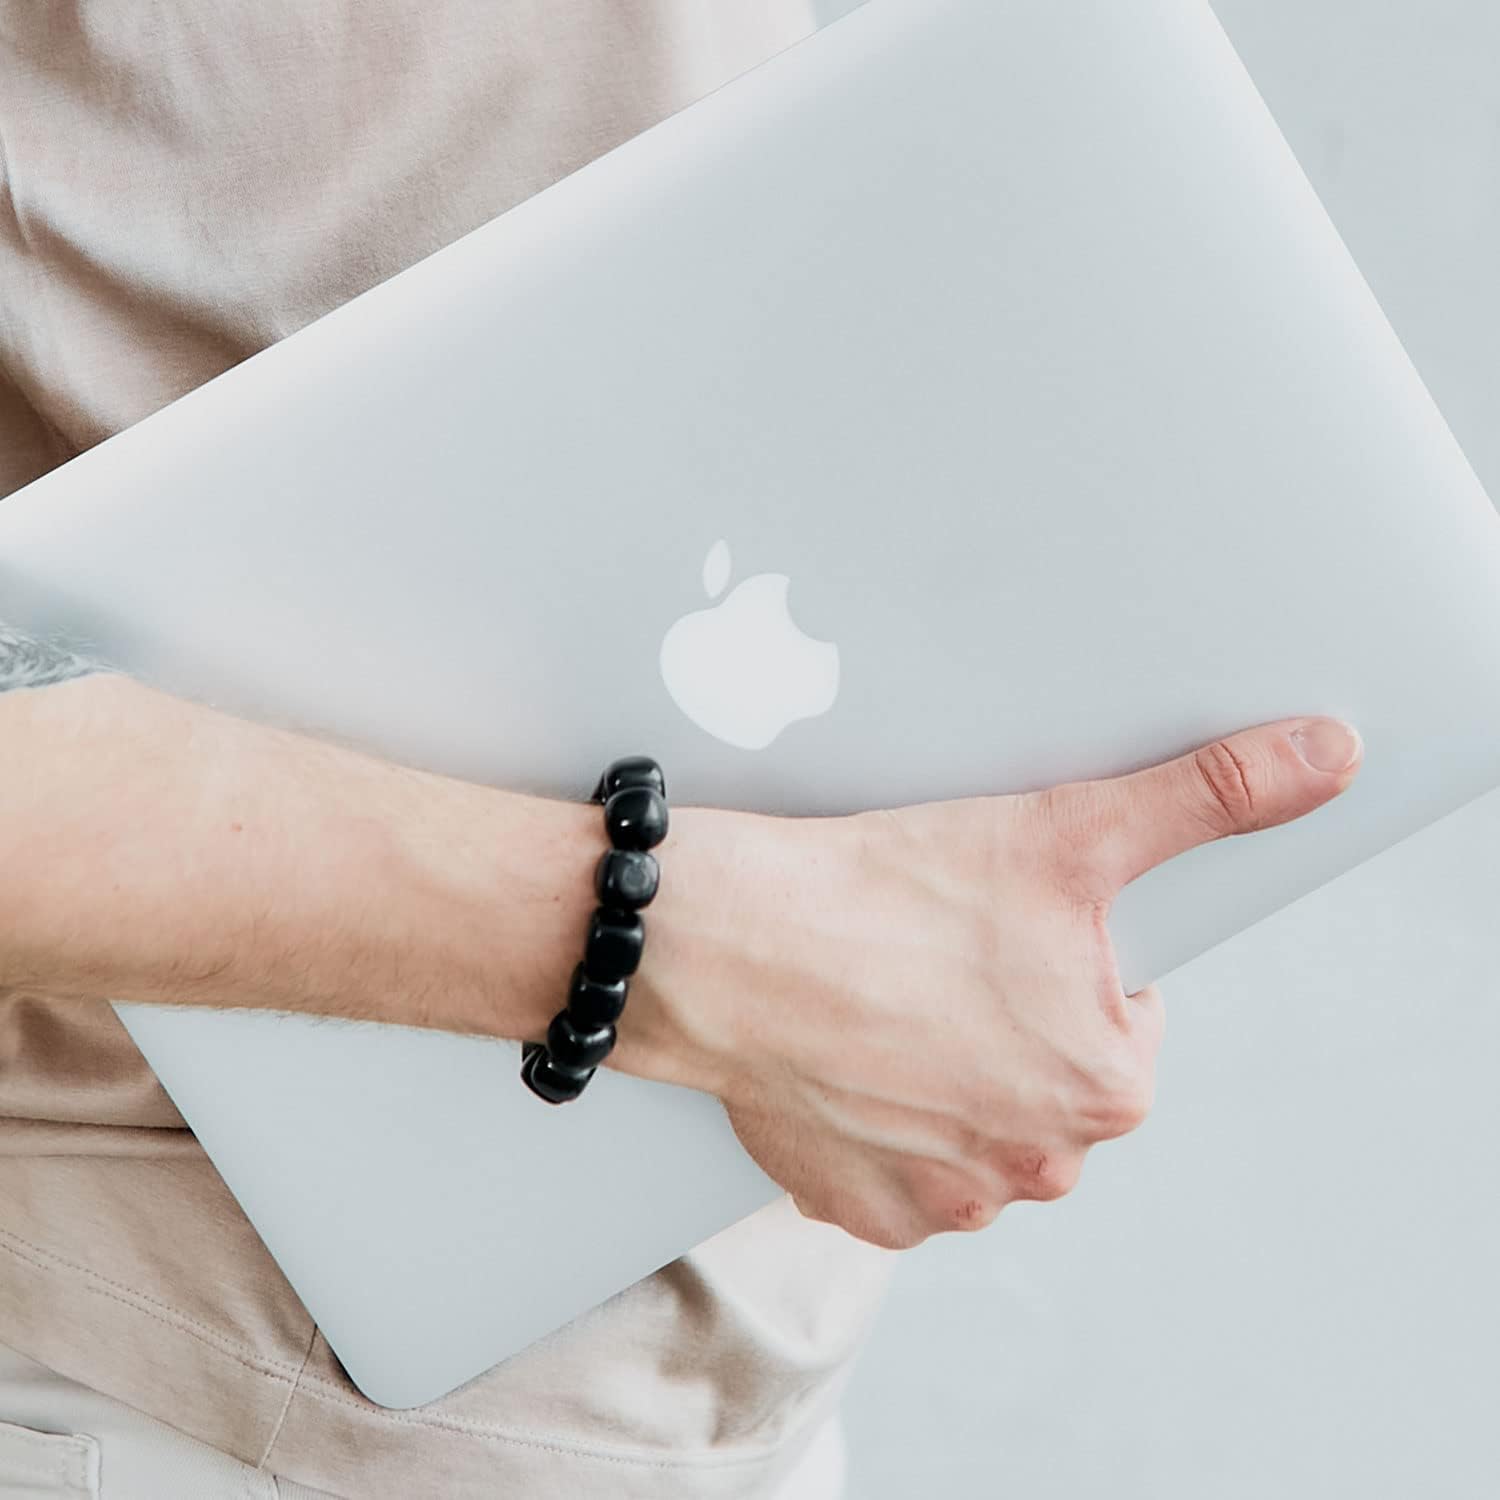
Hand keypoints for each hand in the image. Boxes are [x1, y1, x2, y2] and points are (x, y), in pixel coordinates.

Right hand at [615, 716, 1362, 1248]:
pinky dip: (877, 1118)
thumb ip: (1209, 797)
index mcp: (1106, 1086)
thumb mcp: (1069, 831)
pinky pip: (895, 1166)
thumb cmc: (888, 892)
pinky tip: (847, 1056)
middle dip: (1004, 1020)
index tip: (998, 925)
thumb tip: (1331, 755)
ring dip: (941, 1073)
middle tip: (933, 955)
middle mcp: (1036, 1167)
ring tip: (883, 999)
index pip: (1118, 1017)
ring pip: (971, 1122)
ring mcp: (942, 1199)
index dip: (1062, 956)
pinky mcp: (860, 1210)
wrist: (729, 945)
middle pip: (1043, 1075)